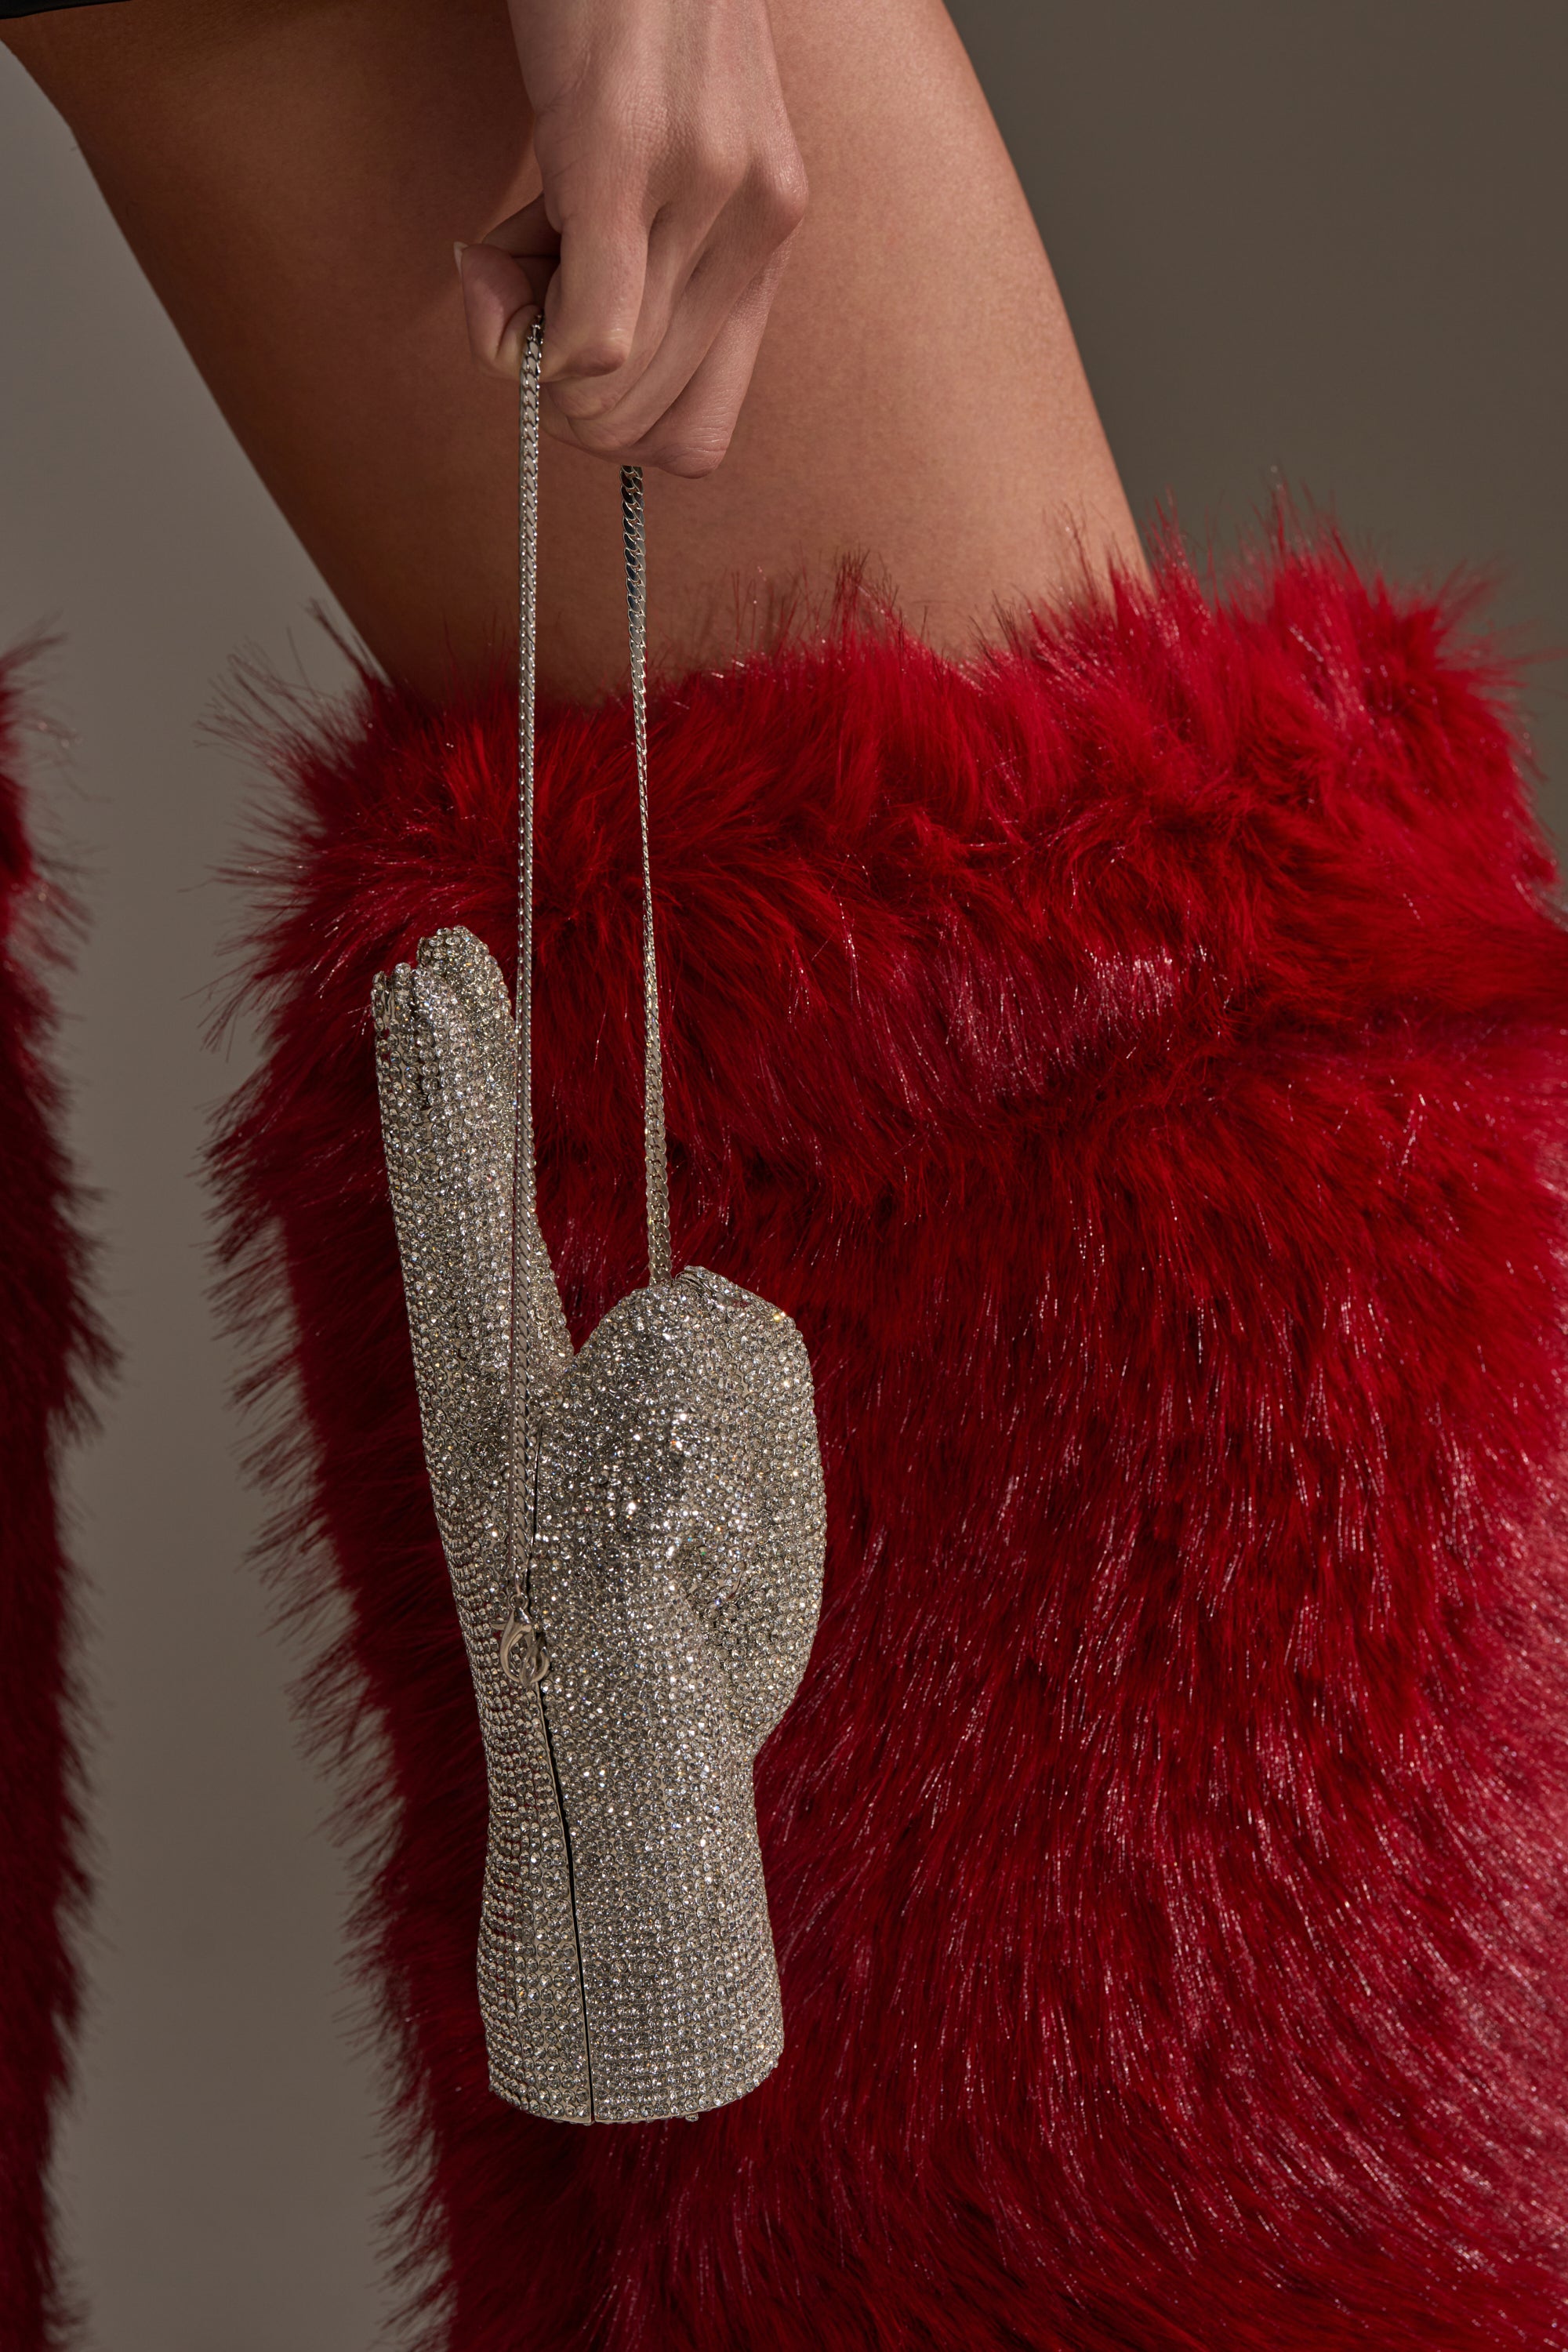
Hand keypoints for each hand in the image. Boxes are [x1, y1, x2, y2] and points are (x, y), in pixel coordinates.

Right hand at [457, 0, 806, 477]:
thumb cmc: (629, 10)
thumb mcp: (669, 149)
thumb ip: (645, 251)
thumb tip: (566, 359)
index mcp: (766, 236)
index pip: (700, 435)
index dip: (609, 421)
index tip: (562, 345)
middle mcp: (753, 227)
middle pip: (643, 427)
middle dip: (557, 395)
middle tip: (515, 291)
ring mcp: (699, 194)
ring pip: (608, 390)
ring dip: (524, 345)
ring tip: (503, 243)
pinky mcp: (625, 157)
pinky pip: (592, 338)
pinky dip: (523, 332)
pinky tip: (489, 256)